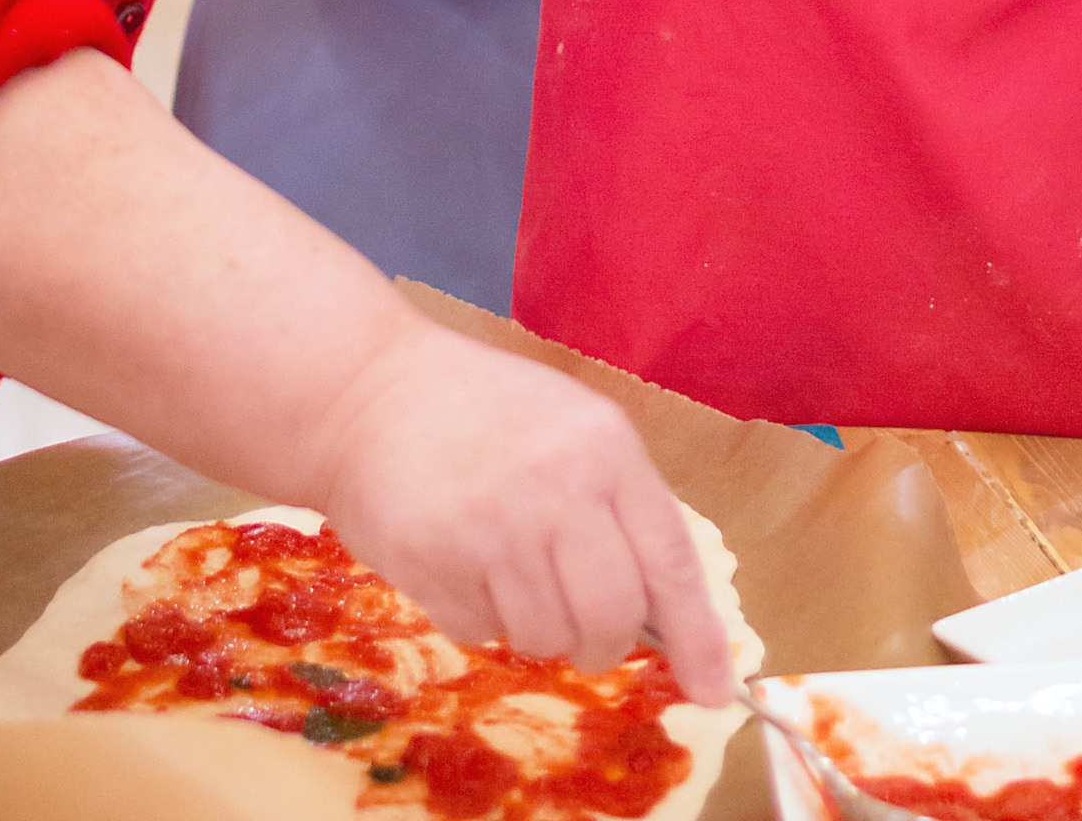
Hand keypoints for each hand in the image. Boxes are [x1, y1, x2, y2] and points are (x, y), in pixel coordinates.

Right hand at [315, 321, 737, 704]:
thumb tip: (659, 612)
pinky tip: (457, 559)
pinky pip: (481, 632)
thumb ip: (616, 506)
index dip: (698, 637)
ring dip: (532, 627)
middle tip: (581, 631)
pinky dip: (476, 615)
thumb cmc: (480, 410)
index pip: (670, 561)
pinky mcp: (437, 560)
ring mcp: (497, 526)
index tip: (714, 691)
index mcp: (607, 449)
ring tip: (504, 571)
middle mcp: (560, 488)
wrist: (367, 390)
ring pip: (547, 637)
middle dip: (602, 644)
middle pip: (613, 618)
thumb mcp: (570, 430)